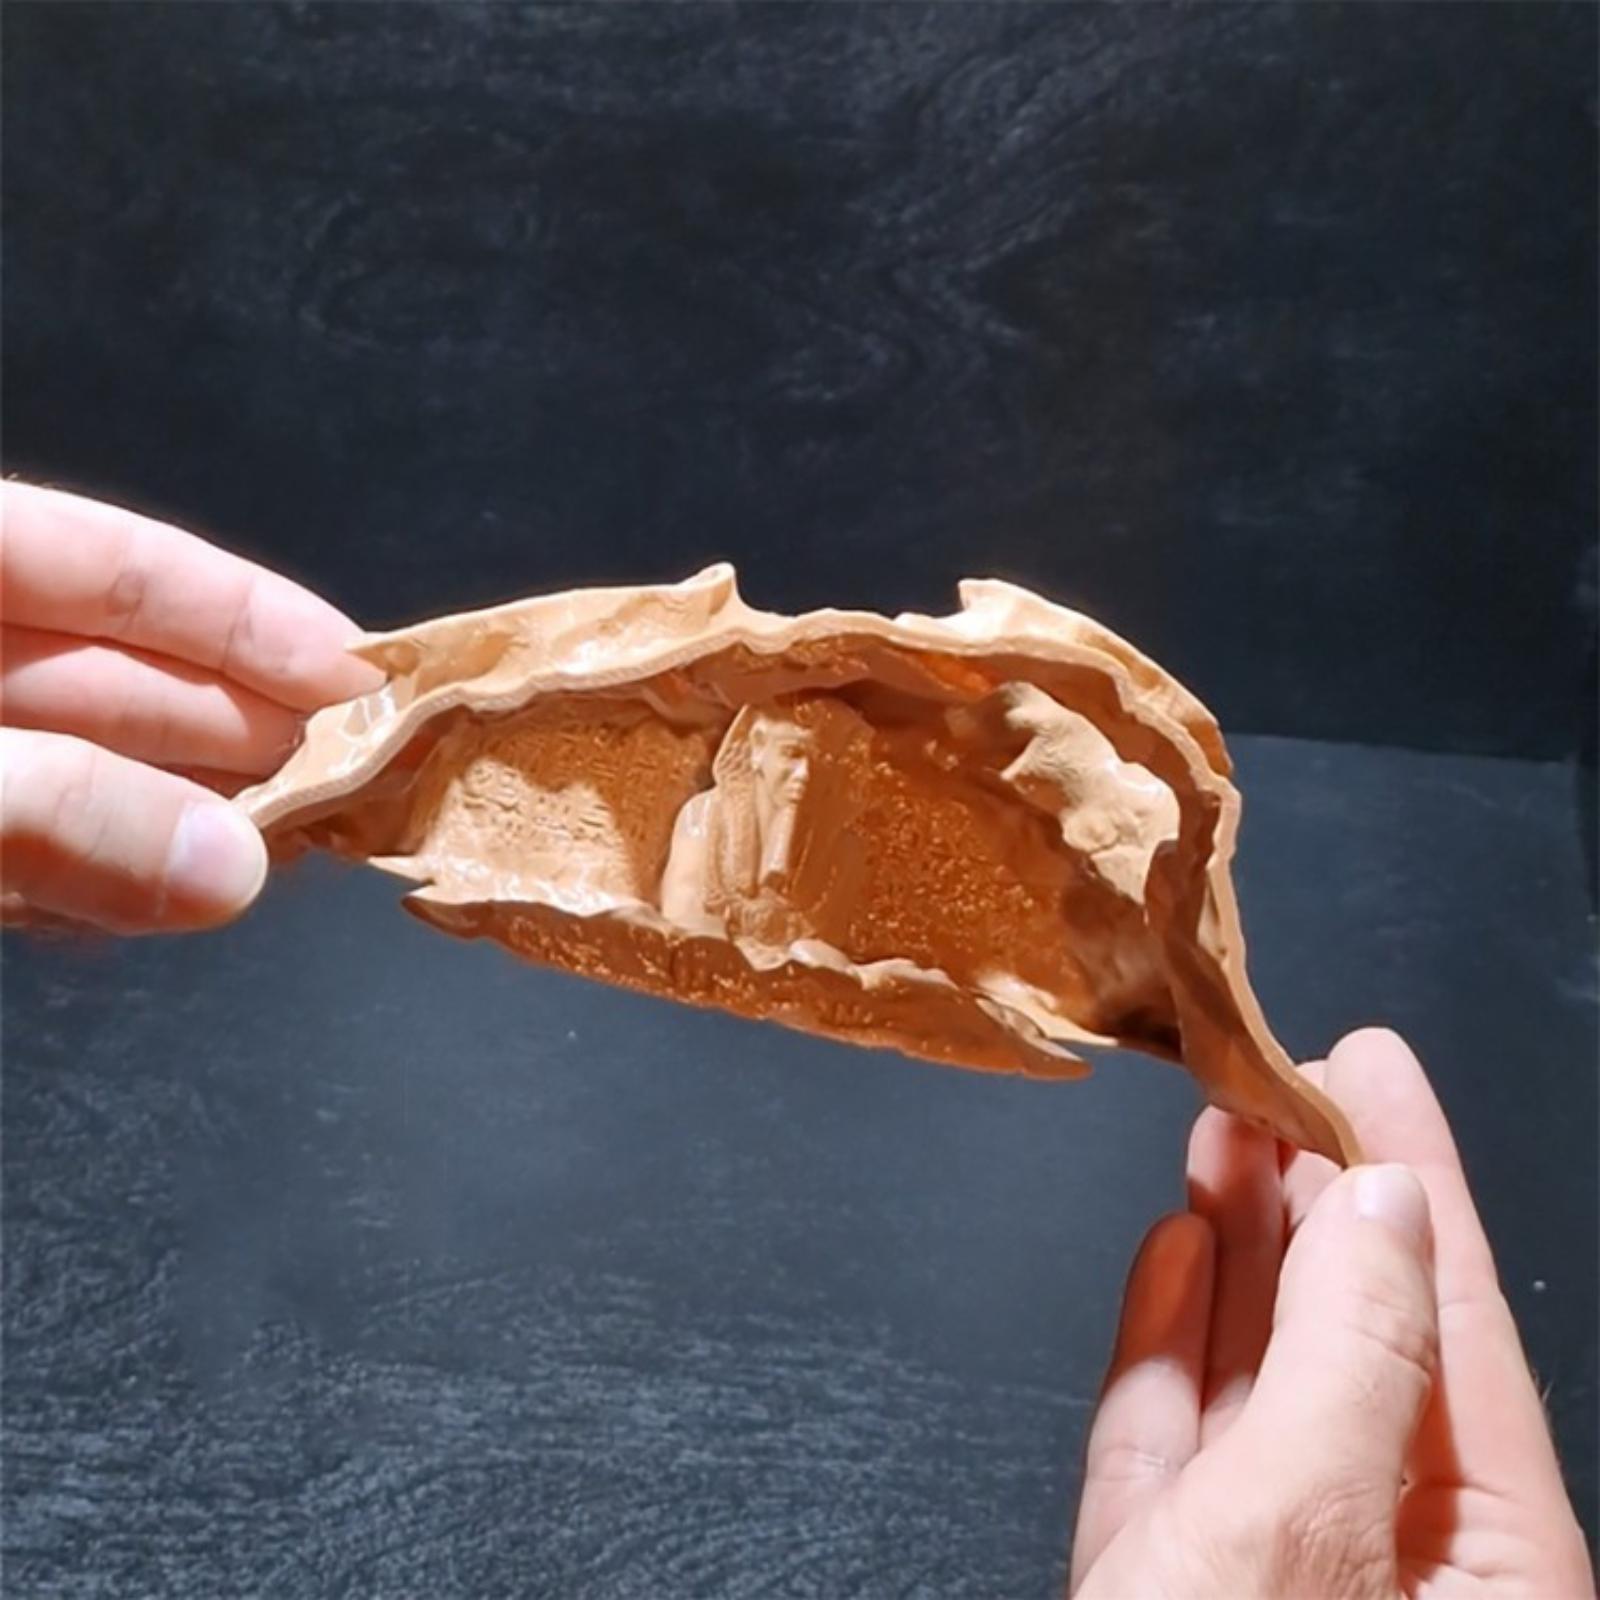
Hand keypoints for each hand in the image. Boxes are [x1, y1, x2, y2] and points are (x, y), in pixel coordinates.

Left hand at [1, 482, 379, 932]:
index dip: (234, 609)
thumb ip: (52, 806)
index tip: (355, 670)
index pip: (97, 558)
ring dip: (179, 807)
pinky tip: (174, 893)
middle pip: (97, 666)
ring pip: (63, 763)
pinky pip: (13, 848)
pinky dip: (90, 873)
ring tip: (291, 841)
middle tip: (347, 778)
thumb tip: (232, 870)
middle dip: (229, 722)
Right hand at [1072, 1028, 1593, 1597]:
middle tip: (1271, 1078)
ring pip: (1258, 1380)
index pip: (1460, 1327)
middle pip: (1356, 1339)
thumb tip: (1378, 1200)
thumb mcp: (1304, 1526)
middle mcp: (1386, 1562)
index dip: (1417, 1176)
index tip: (1369, 1060)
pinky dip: (1169, 1339)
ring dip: (1237, 1247)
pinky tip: (1174, 1250)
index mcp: (1490, 1571)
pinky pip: (1175, 1439)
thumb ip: (1351, 1355)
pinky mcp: (1163, 1576)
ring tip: (1218, 1131)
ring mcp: (1266, 1571)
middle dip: (1313, 1198)